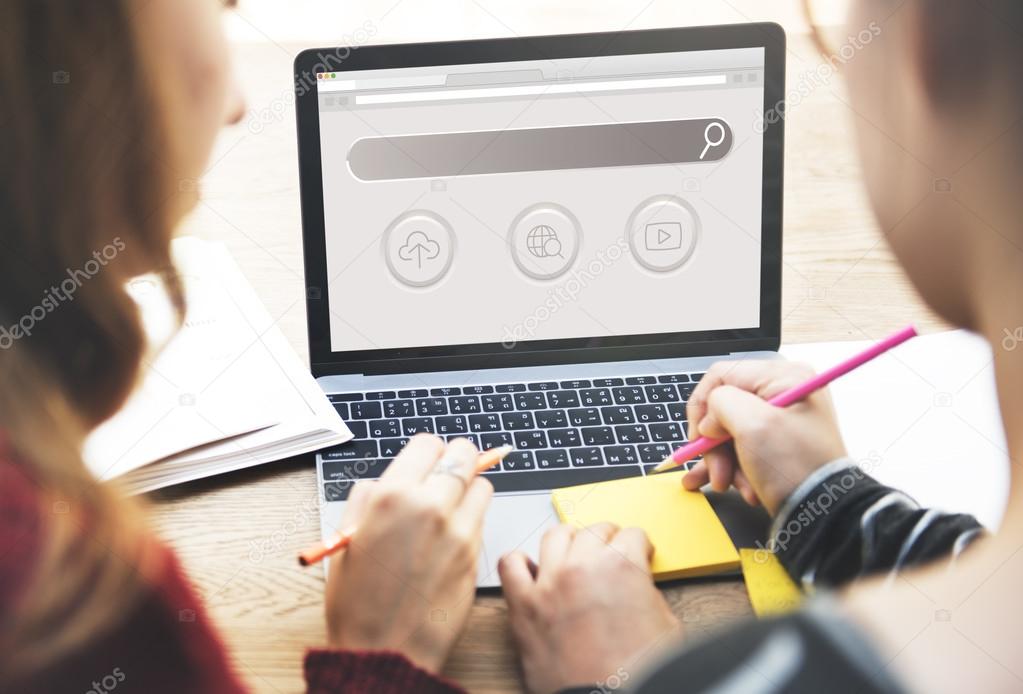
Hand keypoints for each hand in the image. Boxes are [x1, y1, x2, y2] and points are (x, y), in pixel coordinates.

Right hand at [324, 434, 492, 673]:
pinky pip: (483, 519)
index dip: (426, 452)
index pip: (428, 444)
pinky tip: (451, 536)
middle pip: (464, 455)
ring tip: (449, 507)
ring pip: (482, 484)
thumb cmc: (358, 603)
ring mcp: (459, 531)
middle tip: (445, 473)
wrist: (385, 652)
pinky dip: (472, 518)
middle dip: (455, 460)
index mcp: (393, 497)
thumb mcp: (346, 539)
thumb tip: (384, 482)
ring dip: (469, 488)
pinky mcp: (476, 554)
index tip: (424, 461)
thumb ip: (367, 500)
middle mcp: (431, 506)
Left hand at [499, 523, 679, 693]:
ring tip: (574, 554)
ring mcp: (550, 583)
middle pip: (595, 530)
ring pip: (555, 535)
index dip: (639, 546)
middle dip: (607, 539)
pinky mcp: (524, 605)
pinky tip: (532, 570)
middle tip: (610, 553)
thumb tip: (637, 583)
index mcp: (622, 566)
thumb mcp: (666, 623)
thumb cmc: (638, 672)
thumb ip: (648, 591)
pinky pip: (511, 565)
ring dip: (569, 540)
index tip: (637, 553)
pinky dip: (520, 563)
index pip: (632, 535)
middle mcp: (583, 566)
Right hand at [682, 360, 846, 513]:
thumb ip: (720, 405)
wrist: (826, 514)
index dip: (702, 406)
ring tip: (728, 485)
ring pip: (730, 433)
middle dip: (714, 444)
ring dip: (723, 461)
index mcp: (783, 378)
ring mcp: (782, 421)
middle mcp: (784, 394)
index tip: (699, 437)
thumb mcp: (753, 425)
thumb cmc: (796, 467)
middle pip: (724, 408)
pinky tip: (730, 485)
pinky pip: (743, 449)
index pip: (721, 376)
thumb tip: (710, 418)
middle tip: (717, 471)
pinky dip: (733, 468)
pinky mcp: (779, 445)